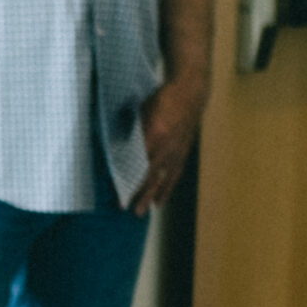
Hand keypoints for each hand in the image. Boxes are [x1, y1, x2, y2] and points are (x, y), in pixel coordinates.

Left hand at [130, 78, 203, 211]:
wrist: (191, 94)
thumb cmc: (163, 99)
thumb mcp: (142, 111)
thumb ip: (133, 131)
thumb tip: (119, 147)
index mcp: (154, 134)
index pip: (135, 162)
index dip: (125, 178)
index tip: (115, 190)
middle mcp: (166, 147)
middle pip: (148, 175)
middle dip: (135, 193)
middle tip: (124, 209)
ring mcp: (176, 152)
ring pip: (161, 180)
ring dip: (150, 197)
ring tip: (140, 212)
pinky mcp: (183, 154)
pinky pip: (173, 176)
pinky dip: (165, 189)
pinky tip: (159, 201)